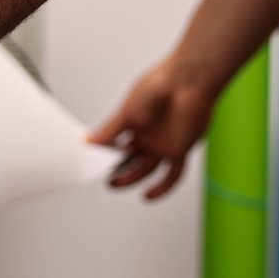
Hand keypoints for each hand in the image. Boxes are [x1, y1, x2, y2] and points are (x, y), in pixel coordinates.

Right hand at [88, 54, 220, 199]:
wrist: (188, 82)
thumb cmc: (160, 86)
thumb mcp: (127, 111)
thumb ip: (110, 129)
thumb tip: (90, 140)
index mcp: (134, 124)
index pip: (115, 145)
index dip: (104, 155)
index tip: (92, 162)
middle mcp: (148, 136)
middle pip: (129, 160)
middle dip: (115, 170)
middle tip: (103, 176)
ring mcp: (164, 144)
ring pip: (146, 169)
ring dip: (131, 179)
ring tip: (115, 184)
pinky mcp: (180, 150)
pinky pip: (173, 175)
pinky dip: (162, 187)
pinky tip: (149, 195)